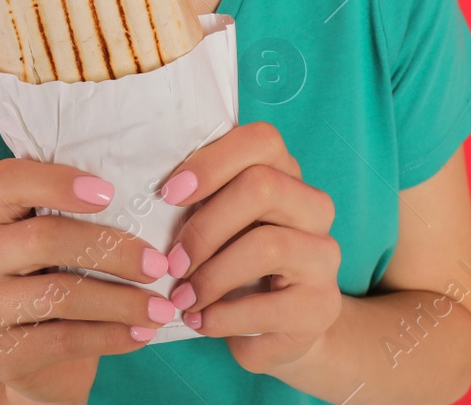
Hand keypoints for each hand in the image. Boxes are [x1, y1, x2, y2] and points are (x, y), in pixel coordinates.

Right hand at [0, 158, 175, 404]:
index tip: (108, 193)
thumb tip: (153, 203)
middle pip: (42, 238)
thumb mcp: (70, 249)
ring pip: (56, 293)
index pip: (8, 180)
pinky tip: (141, 334)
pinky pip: (62, 339)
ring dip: (120, 301)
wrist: (46, 367)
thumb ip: (88, 219)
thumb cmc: (66, 287)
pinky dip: (111, 336)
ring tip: (161, 309)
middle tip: (157, 265)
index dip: (55, 181)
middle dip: (110, 249)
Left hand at [159, 120, 341, 374]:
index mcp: (286, 174)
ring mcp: (324, 256)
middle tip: (172, 262)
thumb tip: (147, 189)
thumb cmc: (233, 265)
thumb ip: (197, 199)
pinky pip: (266, 306)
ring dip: (210, 276)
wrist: (278, 330)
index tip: (169, 194)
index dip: (211, 162)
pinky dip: (221, 316)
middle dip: (205, 226)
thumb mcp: (216, 224)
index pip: (262, 140)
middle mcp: (314, 207)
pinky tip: (199, 321)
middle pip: (263, 187)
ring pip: (267, 245)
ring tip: (182, 298)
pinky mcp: (321, 306)